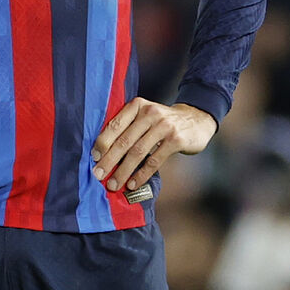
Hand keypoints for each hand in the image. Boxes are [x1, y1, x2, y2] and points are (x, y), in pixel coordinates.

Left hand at [91, 99, 217, 192]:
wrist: (196, 119)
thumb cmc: (163, 122)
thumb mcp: (145, 116)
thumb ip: (128, 127)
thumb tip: (103, 153)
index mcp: (137, 106)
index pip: (115, 124)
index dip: (102, 143)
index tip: (93, 158)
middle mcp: (149, 113)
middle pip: (124, 140)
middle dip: (109, 160)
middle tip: (98, 175)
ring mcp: (163, 126)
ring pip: (137, 152)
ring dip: (123, 171)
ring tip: (113, 184)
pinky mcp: (175, 140)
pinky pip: (154, 160)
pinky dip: (141, 174)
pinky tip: (133, 184)